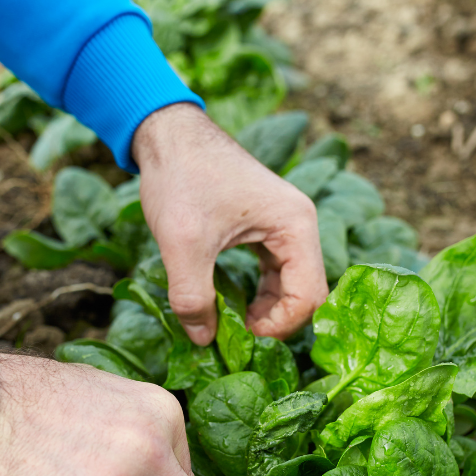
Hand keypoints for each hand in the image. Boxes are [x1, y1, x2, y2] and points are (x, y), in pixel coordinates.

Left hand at [132, 103, 327, 345]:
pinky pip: (273, 272)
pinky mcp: (266, 228)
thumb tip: (204, 341)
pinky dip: (256, 293)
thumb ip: (193, 297)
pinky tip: (229, 304)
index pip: (309, 296)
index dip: (278, 327)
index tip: (241, 337)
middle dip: (273, 322)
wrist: (167, 133)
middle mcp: (299, 225)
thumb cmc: (180, 178)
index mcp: (294, 225)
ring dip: (264, 310)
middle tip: (235, 338)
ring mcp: (284, 226)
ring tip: (230, 325)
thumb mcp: (183, 244)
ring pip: (290, 286)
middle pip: (305, 293)